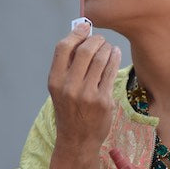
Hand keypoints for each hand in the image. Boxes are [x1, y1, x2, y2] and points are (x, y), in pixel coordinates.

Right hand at [47, 23, 121, 150]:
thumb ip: (67, 66)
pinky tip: (115, 54)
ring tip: (108, 47)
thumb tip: (80, 36)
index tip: (84, 28)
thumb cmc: (69, 111)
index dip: (76, 34)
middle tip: (100, 40)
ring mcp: (87, 94)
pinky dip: (115, 58)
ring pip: (101, 59)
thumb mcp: (59, 89)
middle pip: (85, 51)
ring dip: (107, 48)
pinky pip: (112, 72)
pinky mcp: (104, 101)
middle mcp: (69, 87)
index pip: (63, 48)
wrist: (77, 140)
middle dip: (95, 40)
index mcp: (55, 81)